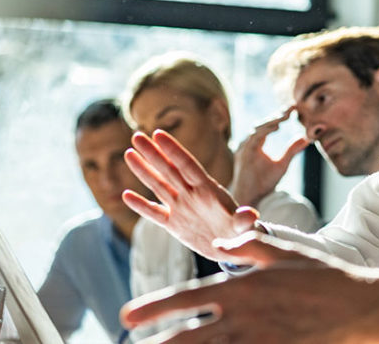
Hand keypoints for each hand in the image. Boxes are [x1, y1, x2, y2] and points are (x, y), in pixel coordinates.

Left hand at [121, 232, 378, 343]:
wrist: (360, 307)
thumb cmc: (323, 277)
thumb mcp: (283, 253)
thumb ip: (249, 247)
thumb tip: (224, 244)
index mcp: (240, 288)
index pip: (185, 299)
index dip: (152, 308)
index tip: (127, 316)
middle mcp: (242, 317)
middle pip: (187, 338)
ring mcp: (257, 341)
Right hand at [123, 130, 260, 259]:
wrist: (234, 245)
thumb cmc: (242, 231)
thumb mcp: (244, 227)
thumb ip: (244, 220)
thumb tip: (252, 215)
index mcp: (208, 190)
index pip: (187, 165)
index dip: (173, 150)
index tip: (158, 133)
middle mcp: (191, 194)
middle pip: (169, 170)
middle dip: (153, 153)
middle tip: (137, 136)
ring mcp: (181, 208)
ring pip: (158, 186)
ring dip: (143, 171)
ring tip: (129, 153)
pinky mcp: (174, 224)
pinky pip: (154, 213)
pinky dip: (141, 206)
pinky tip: (126, 195)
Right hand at [229, 107, 309, 207]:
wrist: (249, 198)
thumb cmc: (263, 183)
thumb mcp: (282, 164)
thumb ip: (292, 150)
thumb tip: (306, 138)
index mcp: (256, 143)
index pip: (269, 125)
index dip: (280, 116)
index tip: (294, 108)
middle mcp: (248, 143)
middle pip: (263, 124)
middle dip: (277, 115)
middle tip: (292, 107)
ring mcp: (244, 148)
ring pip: (258, 128)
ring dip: (272, 121)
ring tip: (286, 115)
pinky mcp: (243, 154)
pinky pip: (254, 138)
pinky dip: (265, 131)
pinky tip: (277, 127)